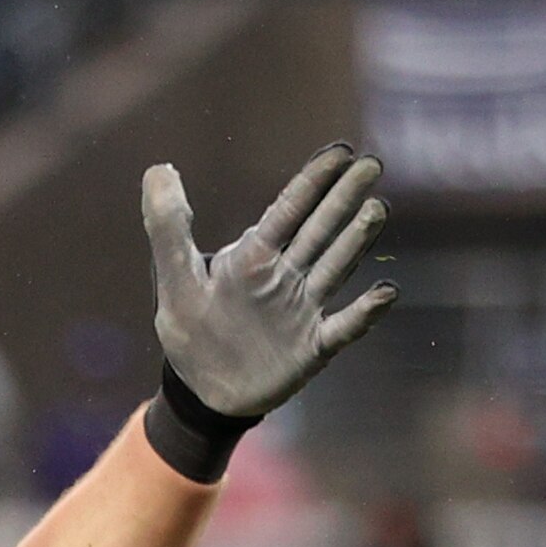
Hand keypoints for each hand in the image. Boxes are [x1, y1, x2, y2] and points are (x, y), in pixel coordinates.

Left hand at [142, 143, 395, 420]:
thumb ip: (168, 227)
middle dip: (344, 198)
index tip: (341, 151)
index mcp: (254, 256)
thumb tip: (159, 169)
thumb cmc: (191, 332)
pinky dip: (365, 312)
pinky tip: (385, 292)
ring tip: (377, 209)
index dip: (313, 180)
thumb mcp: (174, 278)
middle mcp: (286, 276)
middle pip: (320, 229)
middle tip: (372, 165)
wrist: (204, 394)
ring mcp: (303, 309)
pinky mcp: (313, 346)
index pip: (289, 209)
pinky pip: (345, 326)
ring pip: (335, 267)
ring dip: (356, 240)